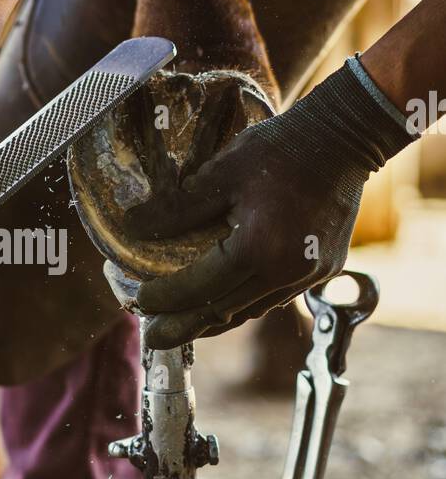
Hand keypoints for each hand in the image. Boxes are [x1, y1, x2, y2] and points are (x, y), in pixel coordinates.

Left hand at [129, 115, 359, 348]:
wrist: (344, 139)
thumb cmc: (280, 149)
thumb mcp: (221, 172)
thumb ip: (177, 208)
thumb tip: (133, 226)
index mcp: (259, 247)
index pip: (200, 286)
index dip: (167, 297)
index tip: (140, 301)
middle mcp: (286, 271)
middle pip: (224, 310)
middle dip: (184, 327)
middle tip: (152, 339)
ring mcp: (308, 275)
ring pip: (250, 310)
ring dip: (214, 320)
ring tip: (183, 326)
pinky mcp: (322, 271)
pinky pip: (273, 298)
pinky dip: (243, 304)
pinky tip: (223, 304)